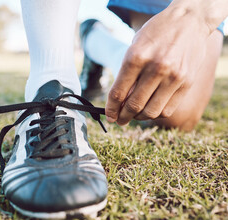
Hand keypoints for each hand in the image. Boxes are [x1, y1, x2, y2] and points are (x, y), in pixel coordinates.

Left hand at [105, 5, 210, 124]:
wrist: (190, 19)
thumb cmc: (156, 33)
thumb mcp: (135, 47)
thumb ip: (128, 74)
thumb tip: (121, 103)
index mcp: (137, 57)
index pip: (118, 93)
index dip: (111, 109)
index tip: (109, 116)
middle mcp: (156, 68)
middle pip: (134, 105)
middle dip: (123, 117)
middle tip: (120, 120)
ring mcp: (174, 77)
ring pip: (151, 112)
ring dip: (139, 118)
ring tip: (135, 114)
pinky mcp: (187, 83)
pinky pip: (167, 109)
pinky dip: (155, 114)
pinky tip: (150, 109)